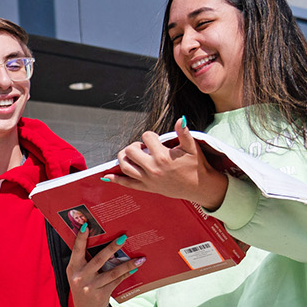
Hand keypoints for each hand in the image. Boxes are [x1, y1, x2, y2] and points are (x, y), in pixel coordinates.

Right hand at [66, 227, 141, 306]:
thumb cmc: (83, 285)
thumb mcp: (78, 273)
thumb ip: (84, 260)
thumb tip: (100, 240)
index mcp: (73, 267)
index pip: (77, 249)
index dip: (81, 237)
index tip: (86, 224)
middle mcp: (80, 276)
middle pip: (99, 259)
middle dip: (112, 247)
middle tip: (123, 237)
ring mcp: (91, 286)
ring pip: (112, 272)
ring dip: (127, 264)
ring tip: (139, 258)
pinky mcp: (101, 294)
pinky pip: (116, 281)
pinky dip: (126, 274)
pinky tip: (135, 268)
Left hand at [111, 119, 227, 209]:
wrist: (200, 187)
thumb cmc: (196, 166)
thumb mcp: (192, 147)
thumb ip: (184, 132)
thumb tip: (180, 118)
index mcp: (163, 156)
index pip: (147, 137)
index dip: (151, 135)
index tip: (157, 140)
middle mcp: (153, 168)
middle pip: (131, 151)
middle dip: (135, 145)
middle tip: (144, 147)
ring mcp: (148, 179)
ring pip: (125, 166)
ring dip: (124, 157)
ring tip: (131, 154)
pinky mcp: (147, 188)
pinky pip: (128, 184)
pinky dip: (116, 179)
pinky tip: (107, 176)